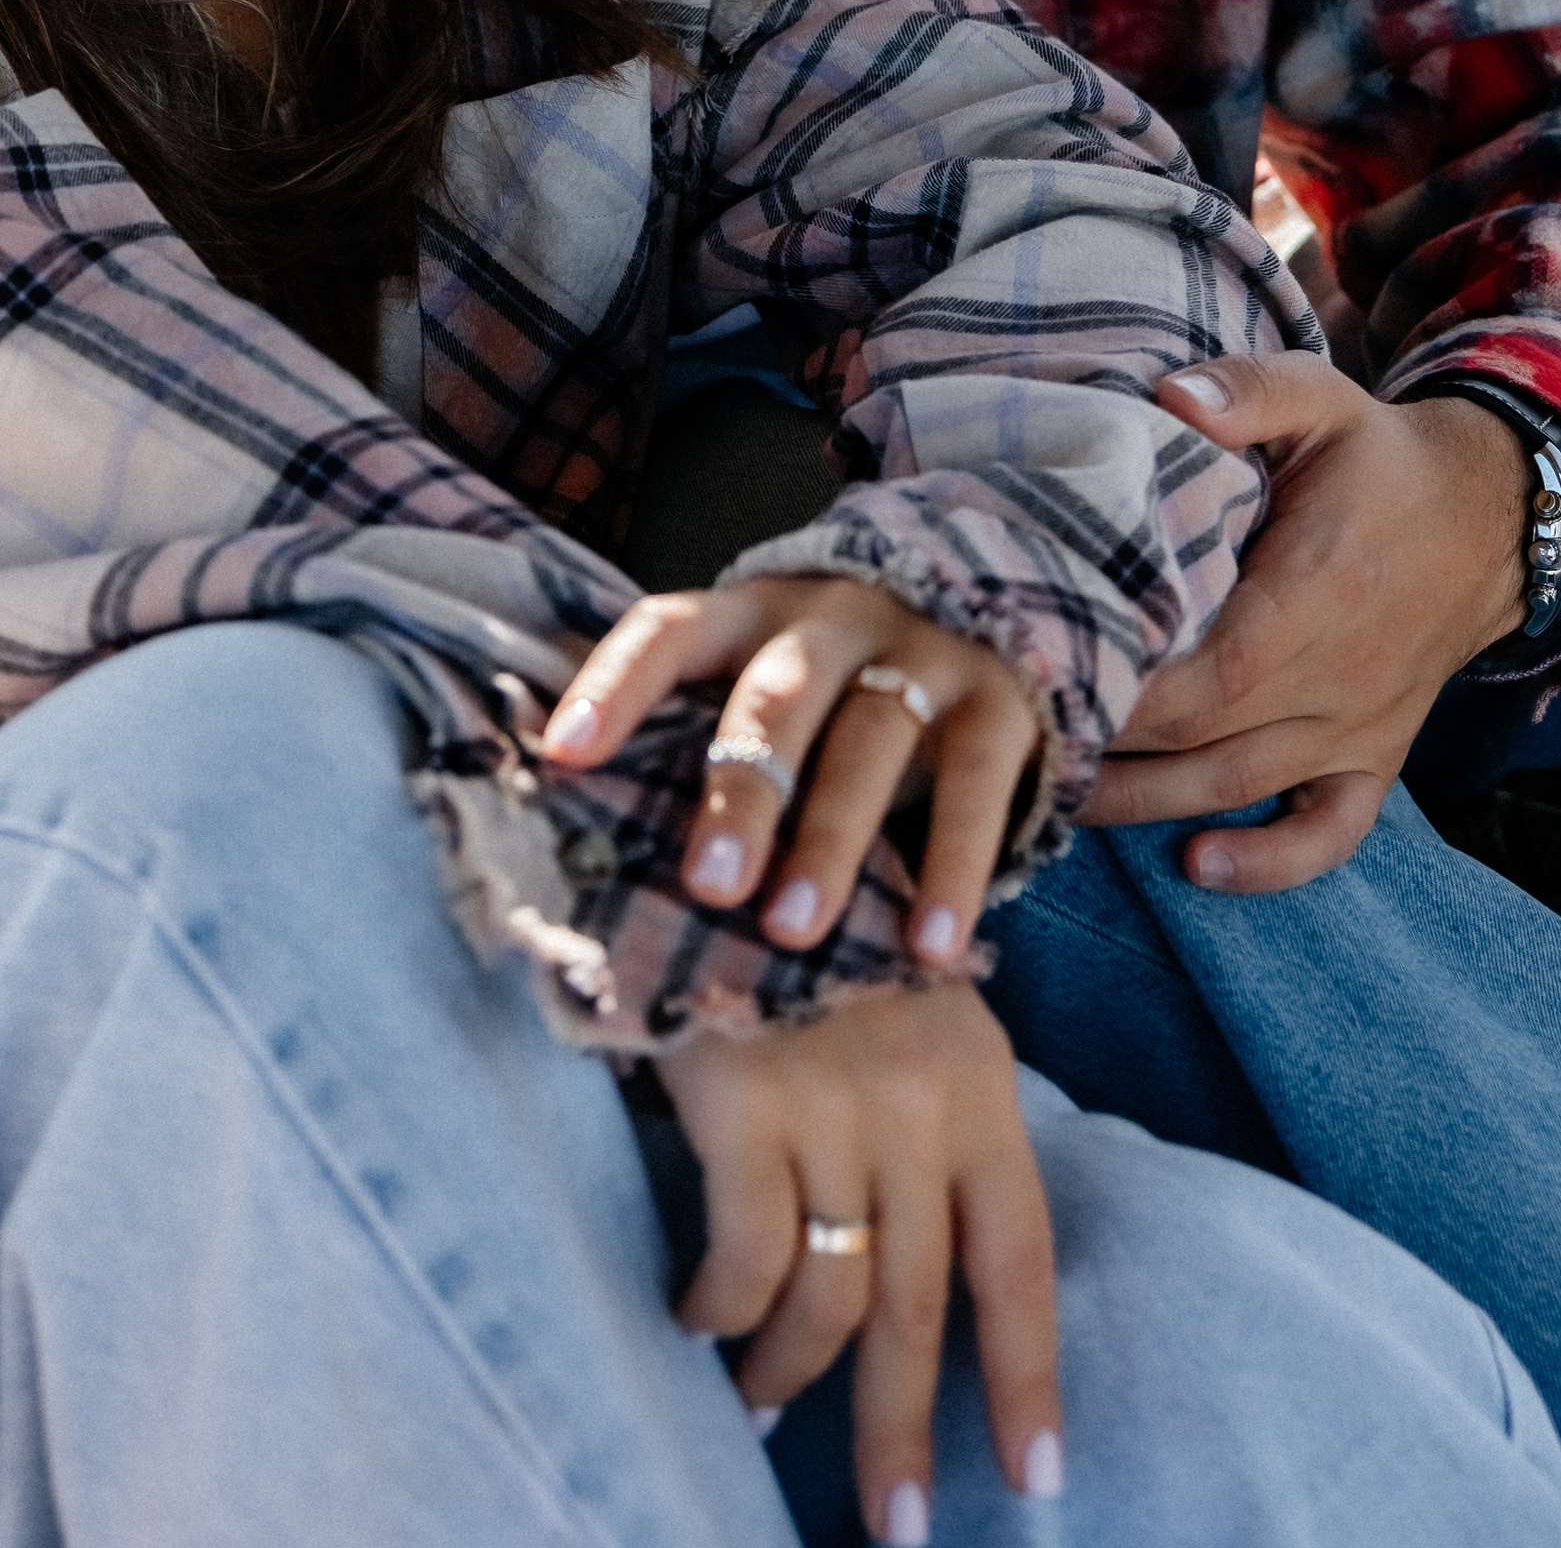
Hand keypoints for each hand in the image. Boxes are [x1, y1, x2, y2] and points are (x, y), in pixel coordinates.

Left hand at [542, 576, 1039, 965]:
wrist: (992, 612)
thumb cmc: (833, 687)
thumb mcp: (764, 682)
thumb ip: (696, 743)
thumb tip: (589, 854)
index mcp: (749, 614)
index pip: (668, 628)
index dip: (614, 684)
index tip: (562, 754)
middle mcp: (831, 618)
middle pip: (777, 695)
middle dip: (741, 790)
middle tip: (708, 886)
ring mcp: (920, 650)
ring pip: (874, 736)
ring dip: (833, 839)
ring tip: (796, 930)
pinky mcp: (998, 699)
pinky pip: (977, 782)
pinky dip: (955, 868)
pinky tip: (930, 949)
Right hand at [659, 978, 1060, 1527]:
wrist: (712, 822)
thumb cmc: (804, 929)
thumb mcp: (905, 1007)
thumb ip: (926, 1119)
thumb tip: (919, 1263)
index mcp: (976, 1077)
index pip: (1019, 1258)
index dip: (1029, 1376)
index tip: (1037, 1480)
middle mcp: (918, 1097)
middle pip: (923, 1307)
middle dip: (905, 1430)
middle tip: (895, 1524)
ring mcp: (831, 1099)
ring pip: (829, 1297)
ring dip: (788, 1375)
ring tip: (758, 1408)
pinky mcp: (742, 1101)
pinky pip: (743, 1258)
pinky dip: (721, 1312)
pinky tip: (696, 1322)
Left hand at [1082, 354, 1527, 892]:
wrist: (1487, 517)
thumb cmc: (1376, 456)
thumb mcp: (1318, 397)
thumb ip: (1245, 391)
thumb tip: (1170, 397)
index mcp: (1317, 586)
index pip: (1210, 668)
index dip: (1129, 687)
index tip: (1048, 677)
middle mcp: (1339, 671)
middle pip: (1205, 737)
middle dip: (1108, 746)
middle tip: (1016, 737)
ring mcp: (1359, 723)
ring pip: (1241, 786)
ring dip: (1147, 806)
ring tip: (1059, 799)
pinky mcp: (1375, 756)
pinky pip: (1330, 832)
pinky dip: (1270, 863)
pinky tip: (1198, 867)